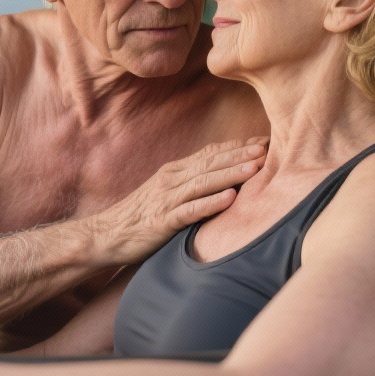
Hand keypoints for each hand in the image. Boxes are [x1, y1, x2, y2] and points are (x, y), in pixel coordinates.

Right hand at [94, 137, 266, 264]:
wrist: (105, 235)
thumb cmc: (138, 217)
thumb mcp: (164, 193)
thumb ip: (189, 183)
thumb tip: (219, 177)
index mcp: (174, 172)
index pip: (210, 153)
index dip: (237, 146)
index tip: (264, 140)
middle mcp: (171, 181)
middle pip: (211, 163)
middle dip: (241, 155)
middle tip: (269, 148)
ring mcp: (167, 200)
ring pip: (204, 183)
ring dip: (231, 174)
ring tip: (256, 168)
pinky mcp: (162, 222)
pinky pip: (190, 211)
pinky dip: (211, 204)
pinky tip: (230, 199)